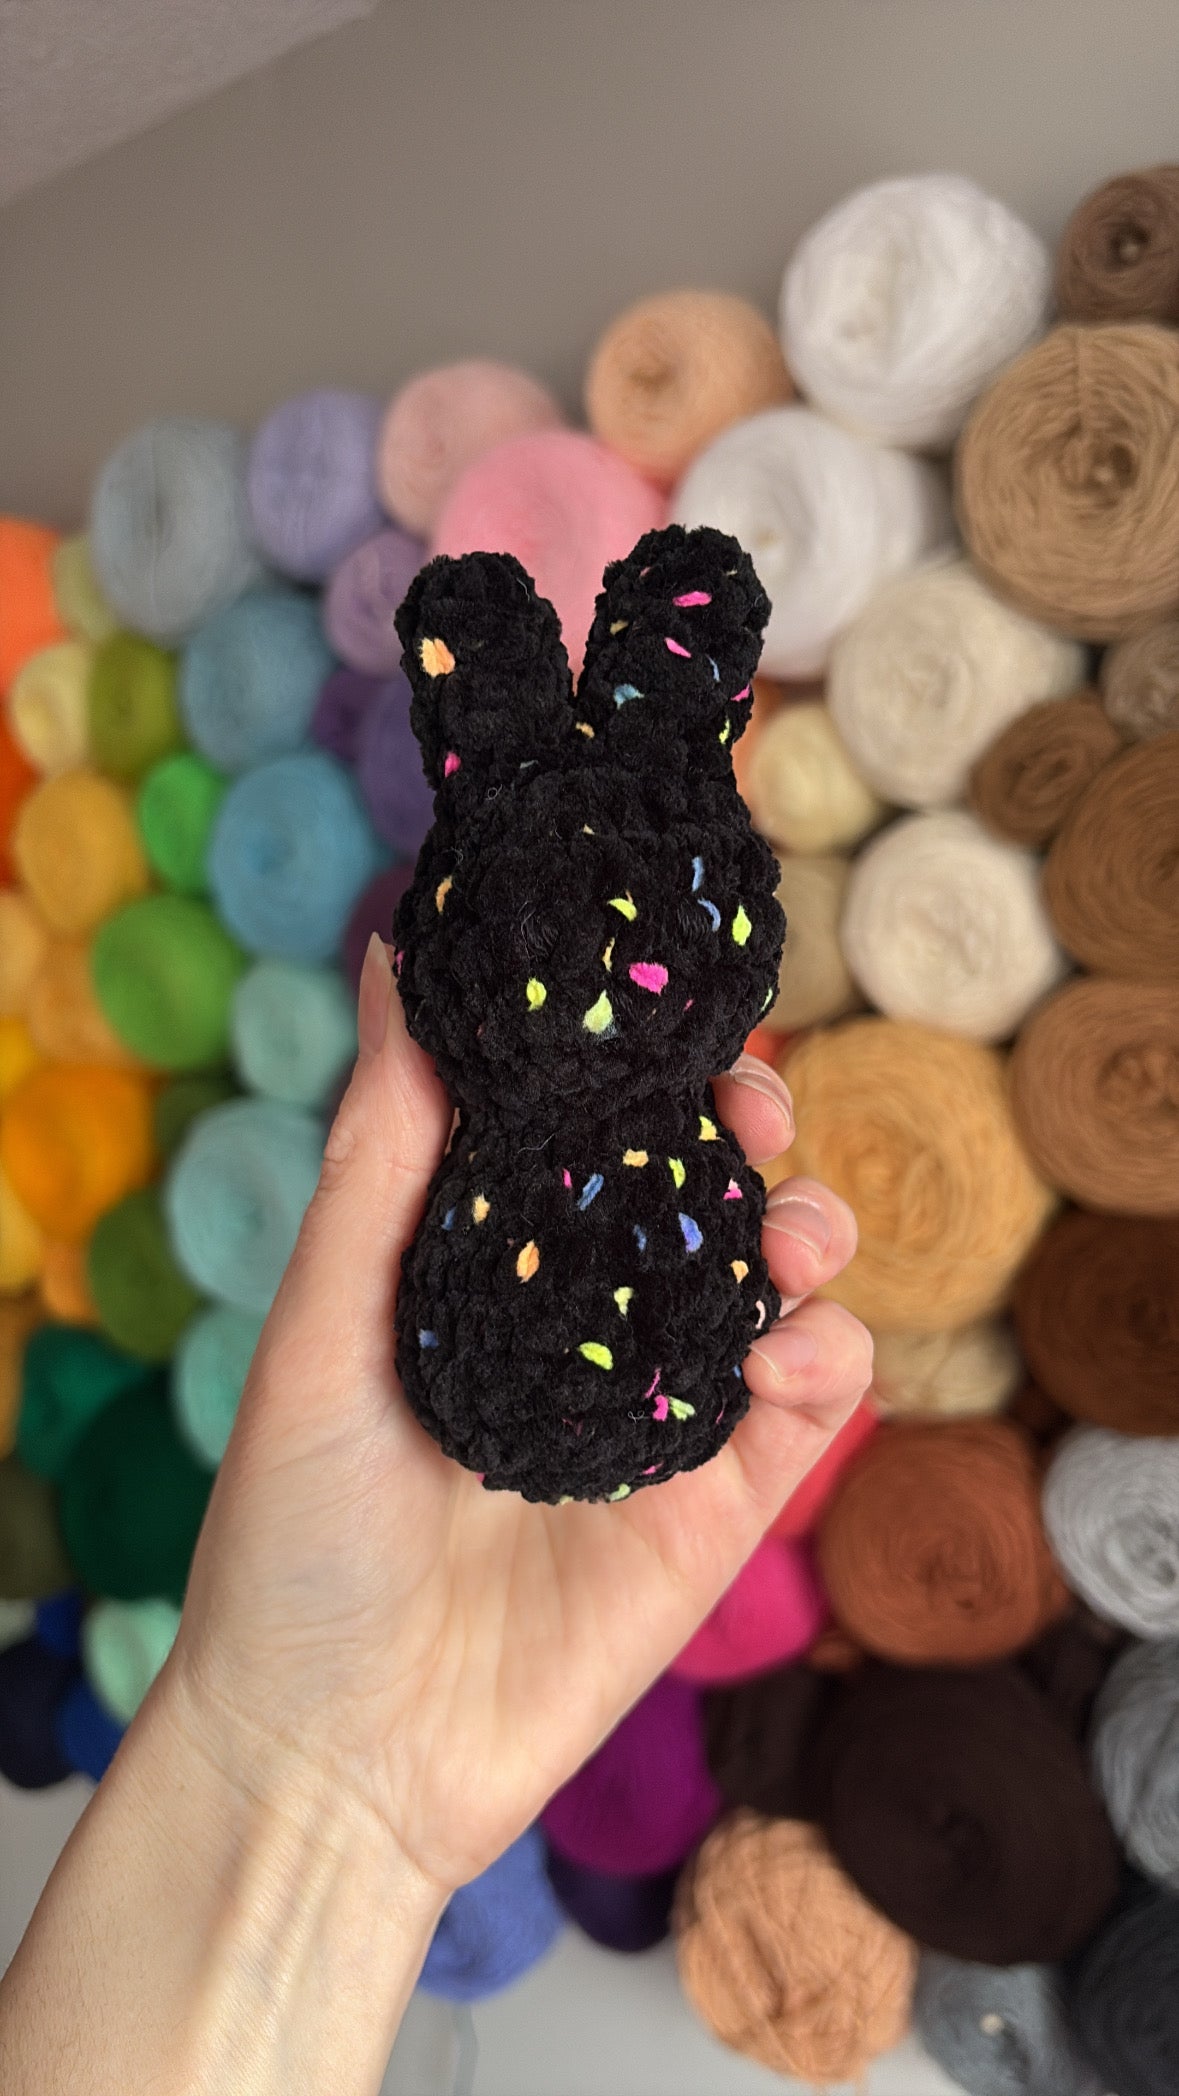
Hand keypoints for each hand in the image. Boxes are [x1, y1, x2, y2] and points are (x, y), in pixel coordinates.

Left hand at [172, 936, 870, 1897]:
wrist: (333, 1753)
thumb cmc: (291, 1536)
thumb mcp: (321, 1331)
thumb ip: (379, 1156)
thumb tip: (396, 961)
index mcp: (499, 1269)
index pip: (599, 1139)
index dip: (649, 1069)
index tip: (671, 1018)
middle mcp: (589, 1327)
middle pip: (708, 1196)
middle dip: (751, 1132)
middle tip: (750, 1105)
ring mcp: (662, 1415)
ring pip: (780, 1289)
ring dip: (811, 1233)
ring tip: (786, 1236)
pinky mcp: (717, 1509)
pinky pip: (810, 1410)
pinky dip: (828, 1360)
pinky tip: (791, 1351)